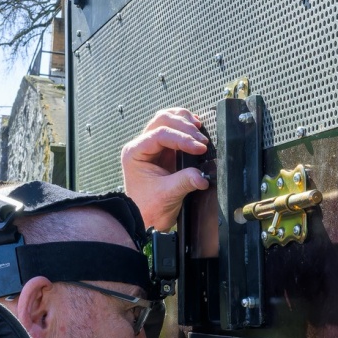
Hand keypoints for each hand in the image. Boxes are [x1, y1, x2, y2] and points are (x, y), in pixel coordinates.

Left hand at [121, 107, 209, 230]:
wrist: (146, 218)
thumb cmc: (149, 207)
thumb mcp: (168, 195)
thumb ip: (184, 182)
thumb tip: (202, 175)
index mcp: (135, 153)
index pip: (160, 135)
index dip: (182, 139)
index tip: (199, 148)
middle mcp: (141, 145)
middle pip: (162, 120)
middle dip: (184, 127)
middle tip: (201, 141)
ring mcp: (152, 146)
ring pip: (167, 120)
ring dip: (184, 121)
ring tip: (199, 130)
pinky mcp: (163, 150)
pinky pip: (173, 129)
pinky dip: (185, 126)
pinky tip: (196, 129)